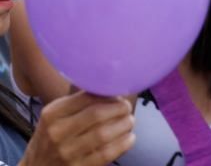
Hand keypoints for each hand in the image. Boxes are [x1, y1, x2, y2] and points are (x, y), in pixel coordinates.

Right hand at [20, 92, 135, 165]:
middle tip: (127, 107)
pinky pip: (106, 153)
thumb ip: (78, 102)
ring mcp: (67, 152)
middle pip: (96, 114)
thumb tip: (109, 87)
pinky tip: (129, 138)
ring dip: (124, 125)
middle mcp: (57, 132)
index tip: (119, 95)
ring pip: (103, 134)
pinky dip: (123, 144)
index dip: (108, 95)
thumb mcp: (55, 116)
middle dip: (119, 108)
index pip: (86, 97)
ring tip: (129, 121)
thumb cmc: (51, 137)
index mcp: (52, 114)